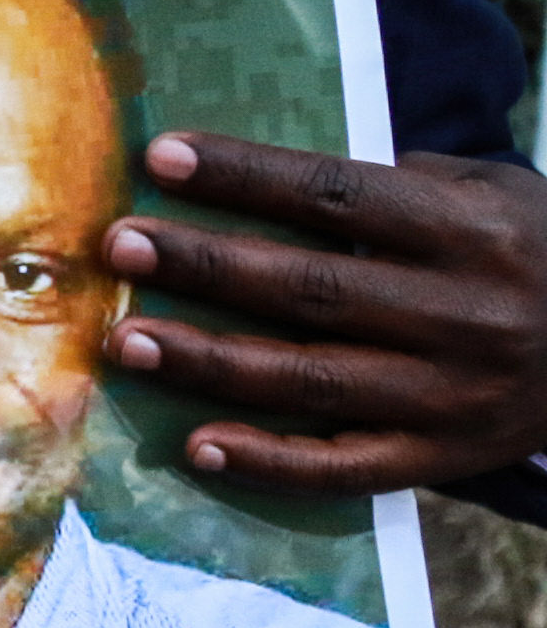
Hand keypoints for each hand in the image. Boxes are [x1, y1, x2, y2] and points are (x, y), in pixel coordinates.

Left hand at [103, 130, 546, 490]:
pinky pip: (349, 467)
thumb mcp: (491, 191)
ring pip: (314, 379)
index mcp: (468, 233)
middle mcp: (461, 315)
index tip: (162, 160)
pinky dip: (272, 462)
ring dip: (212, 362)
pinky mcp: (446, 457)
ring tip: (127, 342)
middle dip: (207, 266)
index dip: (248, 177)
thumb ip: (397, 181)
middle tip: (120, 246)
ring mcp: (453, 395)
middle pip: (312, 287)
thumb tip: (272, 176)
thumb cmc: (530, 249)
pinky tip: (200, 445)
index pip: (338, 197)